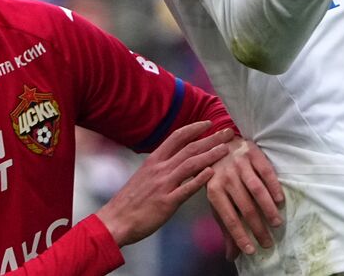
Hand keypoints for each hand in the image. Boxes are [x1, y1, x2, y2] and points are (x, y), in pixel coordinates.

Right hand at [97, 121, 235, 247]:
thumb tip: (177, 158)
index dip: (194, 128)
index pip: (177, 137)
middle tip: (228, 132)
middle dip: (211, 138)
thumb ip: (161, 166)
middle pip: (189, 148)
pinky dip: (199, 180)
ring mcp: (163, 185)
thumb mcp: (144, 175)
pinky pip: (185, 189)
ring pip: (191, 164)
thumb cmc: (130, 200)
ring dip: (210, 155)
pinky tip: (212, 173)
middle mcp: (160, 169)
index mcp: (154, 161)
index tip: (209, 123)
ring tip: (226, 149)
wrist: (115, 221)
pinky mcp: (166, 203)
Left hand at [207, 139, 284, 255]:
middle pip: (245, 207)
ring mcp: (240, 164)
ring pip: (257, 190)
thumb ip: (225, 226)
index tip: (252, 251)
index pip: (229, 219)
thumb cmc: (219, 177)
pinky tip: (280, 200)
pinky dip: (274, 187)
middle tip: (268, 242)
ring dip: (268, 209)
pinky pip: (266, 172)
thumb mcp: (217, 200)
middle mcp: (226, 177)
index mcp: (213, 190)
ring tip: (277, 223)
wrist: (220, 143)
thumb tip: (231, 255)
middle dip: (258, 228)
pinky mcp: (252, 152)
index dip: (240, 236)